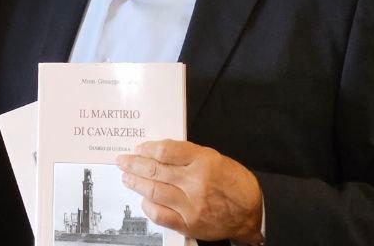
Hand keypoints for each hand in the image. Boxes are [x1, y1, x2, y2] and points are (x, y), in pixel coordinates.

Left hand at [117, 140, 262, 242]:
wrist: (251, 212)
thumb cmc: (232, 182)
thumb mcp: (214, 158)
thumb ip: (186, 155)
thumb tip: (156, 152)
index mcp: (203, 161)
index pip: (166, 151)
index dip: (147, 149)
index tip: (138, 148)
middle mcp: (196, 182)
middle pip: (155, 170)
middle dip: (134, 164)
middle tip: (122, 161)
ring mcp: (191, 205)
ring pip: (154, 191)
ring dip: (135, 183)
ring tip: (126, 177)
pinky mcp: (189, 223)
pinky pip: (160, 214)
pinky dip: (148, 206)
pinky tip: (143, 199)